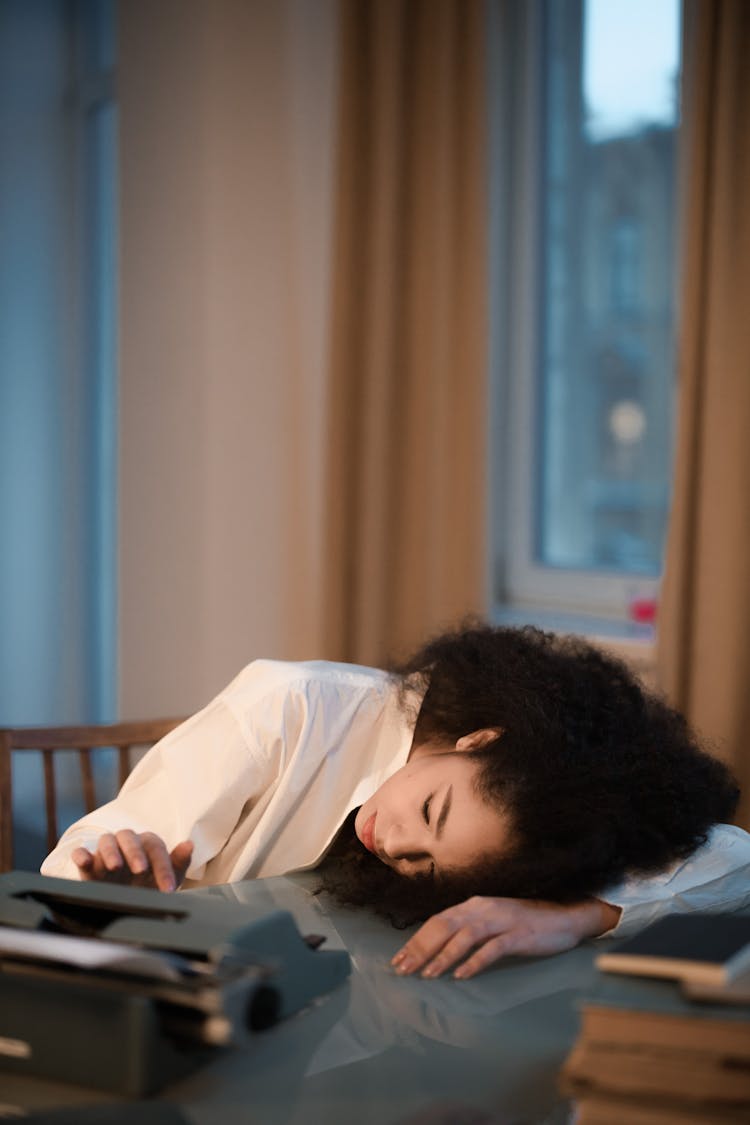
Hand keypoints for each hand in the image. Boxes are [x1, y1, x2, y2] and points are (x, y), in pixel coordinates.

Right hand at [72, 831, 193, 892]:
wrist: (123, 904)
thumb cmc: (148, 887)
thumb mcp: (165, 879)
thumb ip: (178, 863)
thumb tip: (189, 844)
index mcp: (146, 845)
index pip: (155, 847)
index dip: (163, 867)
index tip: (168, 888)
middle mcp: (126, 845)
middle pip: (129, 837)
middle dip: (135, 852)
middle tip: (141, 870)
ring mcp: (106, 854)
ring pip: (106, 841)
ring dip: (110, 851)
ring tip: (114, 867)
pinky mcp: (88, 866)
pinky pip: (81, 854)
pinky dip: (81, 855)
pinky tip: (85, 861)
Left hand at [391, 896, 620, 979]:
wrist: (563, 917)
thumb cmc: (524, 923)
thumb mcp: (491, 920)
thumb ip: (468, 928)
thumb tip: (438, 946)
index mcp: (474, 905)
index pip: (437, 921)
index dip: (416, 940)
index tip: (399, 959)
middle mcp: (484, 909)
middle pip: (445, 927)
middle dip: (421, 949)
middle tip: (404, 970)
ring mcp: (501, 920)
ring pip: (464, 937)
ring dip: (443, 956)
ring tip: (428, 975)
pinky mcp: (518, 935)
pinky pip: (492, 949)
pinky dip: (475, 962)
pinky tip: (462, 975)